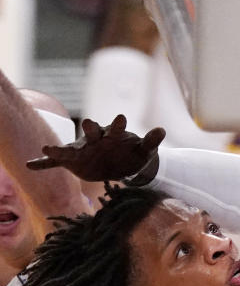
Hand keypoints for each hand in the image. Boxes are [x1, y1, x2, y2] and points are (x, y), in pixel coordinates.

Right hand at [27, 115, 164, 182]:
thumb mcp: (144, 151)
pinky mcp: (73, 161)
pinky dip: (45, 162)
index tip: (122, 118)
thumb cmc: (131, 154)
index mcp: (113, 136)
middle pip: (92, 132)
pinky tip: (31, 165)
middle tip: (89, 123)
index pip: (116, 129)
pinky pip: (57, 161)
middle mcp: (95, 140)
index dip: (118, 124)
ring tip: (47, 148)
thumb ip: (151, 141)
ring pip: (70, 148)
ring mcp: (82, 150)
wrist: (121, 166)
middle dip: (90, 127)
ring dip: (60, 148)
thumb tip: (162, 130)